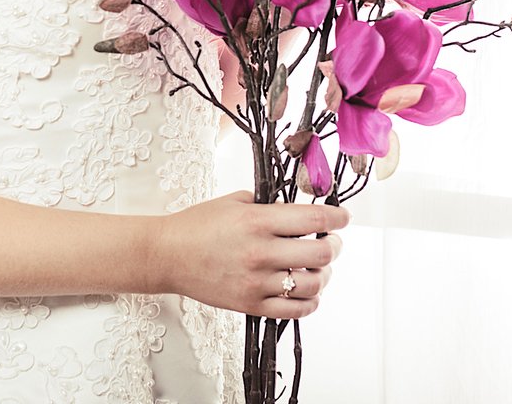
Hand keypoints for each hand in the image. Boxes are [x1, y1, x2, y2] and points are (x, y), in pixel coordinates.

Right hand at [150, 189, 348, 318]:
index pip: (313, 217)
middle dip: (334, 245)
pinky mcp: (251, 305)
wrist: (168, 255)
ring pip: (313, 284)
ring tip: (318, 267)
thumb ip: (269, 205)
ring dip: (324, 274)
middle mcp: (260, 252)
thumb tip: (300, 210)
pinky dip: (310, 300)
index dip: (338, 216)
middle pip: (320, 253)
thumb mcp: (234, 201)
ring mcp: (257, 282)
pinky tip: (307, 289)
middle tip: (331, 241)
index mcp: (257, 221)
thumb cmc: (198, 225)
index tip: (343, 216)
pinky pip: (295, 310)